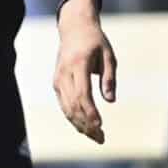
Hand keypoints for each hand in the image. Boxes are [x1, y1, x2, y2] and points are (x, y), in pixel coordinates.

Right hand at [53, 0, 117, 142]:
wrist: (74, 29)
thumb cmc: (95, 42)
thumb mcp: (108, 55)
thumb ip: (109, 77)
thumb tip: (110, 100)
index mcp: (77, 65)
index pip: (82, 94)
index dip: (90, 112)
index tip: (100, 125)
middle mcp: (64, 74)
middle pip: (73, 105)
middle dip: (86, 124)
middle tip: (101, 138)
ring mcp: (58, 80)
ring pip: (66, 108)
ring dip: (80, 125)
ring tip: (96, 137)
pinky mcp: (57, 84)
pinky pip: (64, 105)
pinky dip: (74, 118)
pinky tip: (85, 127)